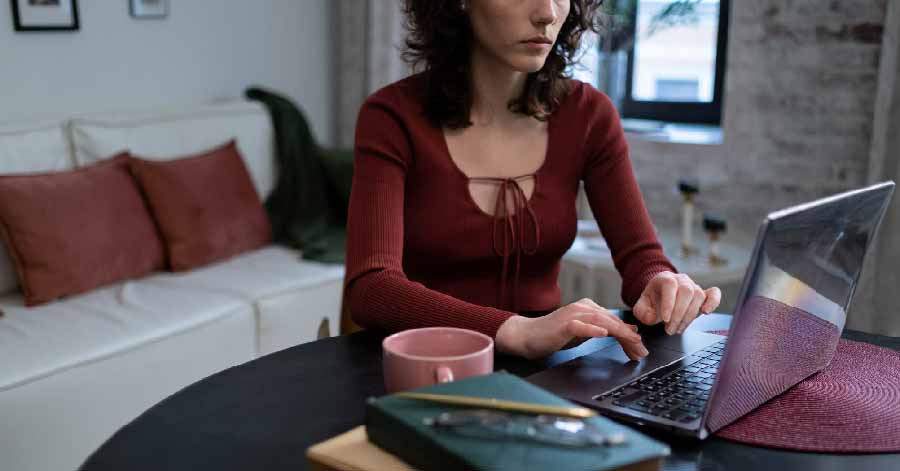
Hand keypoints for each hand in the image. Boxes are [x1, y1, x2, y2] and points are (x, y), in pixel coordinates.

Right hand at [495, 298, 648, 360]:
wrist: (528, 335)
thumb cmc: (554, 335)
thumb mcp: (584, 333)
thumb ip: (605, 330)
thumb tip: (629, 331)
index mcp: (589, 308)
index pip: (615, 321)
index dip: (630, 336)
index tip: (640, 350)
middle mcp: (583, 308)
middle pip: (611, 321)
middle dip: (629, 336)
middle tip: (641, 350)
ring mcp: (573, 314)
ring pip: (600, 321)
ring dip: (618, 332)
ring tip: (631, 341)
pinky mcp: (563, 324)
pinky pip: (580, 326)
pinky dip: (592, 329)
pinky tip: (603, 334)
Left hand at [632, 271, 720, 334]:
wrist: (661, 297)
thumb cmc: (652, 301)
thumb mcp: (641, 306)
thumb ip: (642, 312)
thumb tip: (652, 317)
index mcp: (664, 278)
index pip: (670, 285)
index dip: (669, 303)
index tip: (665, 320)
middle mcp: (681, 280)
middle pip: (686, 291)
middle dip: (678, 314)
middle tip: (670, 330)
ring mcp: (694, 286)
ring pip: (698, 296)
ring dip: (689, 316)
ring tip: (678, 329)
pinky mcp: (704, 295)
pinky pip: (713, 294)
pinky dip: (713, 302)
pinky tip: (706, 312)